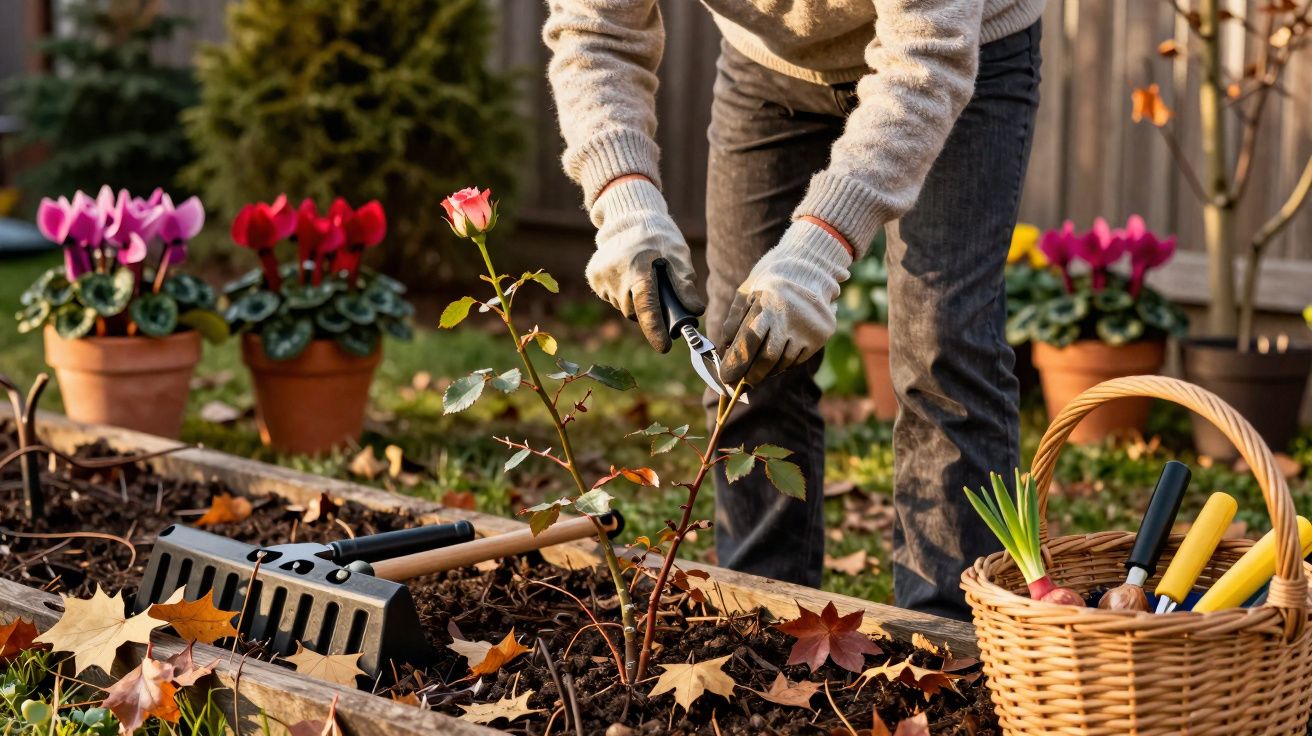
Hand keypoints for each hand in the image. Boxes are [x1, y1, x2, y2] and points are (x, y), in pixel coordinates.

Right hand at [586, 177, 703, 352]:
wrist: (628, 216)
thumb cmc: (658, 236)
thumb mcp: (678, 255)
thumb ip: (685, 283)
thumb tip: (695, 310)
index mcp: (639, 268)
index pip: (647, 306)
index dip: (656, 329)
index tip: (664, 347)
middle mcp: (616, 274)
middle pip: (635, 311)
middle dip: (649, 311)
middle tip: (660, 296)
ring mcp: (602, 276)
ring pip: (623, 305)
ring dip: (635, 301)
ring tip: (642, 278)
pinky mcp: (593, 276)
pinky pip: (612, 297)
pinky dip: (622, 292)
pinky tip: (628, 275)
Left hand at [720, 220, 851, 385]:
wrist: (811, 266)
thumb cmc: (771, 280)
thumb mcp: (748, 291)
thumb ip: (734, 319)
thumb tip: (725, 349)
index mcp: (767, 305)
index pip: (748, 343)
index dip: (735, 364)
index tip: (726, 377)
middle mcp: (789, 318)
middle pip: (766, 359)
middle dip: (750, 375)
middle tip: (739, 383)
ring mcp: (808, 327)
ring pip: (783, 362)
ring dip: (767, 371)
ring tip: (756, 370)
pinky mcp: (822, 334)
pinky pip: (799, 358)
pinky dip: (784, 363)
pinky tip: (776, 359)